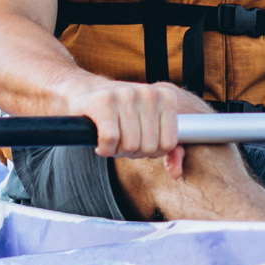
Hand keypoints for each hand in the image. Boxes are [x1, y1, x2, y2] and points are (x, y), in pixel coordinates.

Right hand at [60, 79, 212, 178]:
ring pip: (129, 145)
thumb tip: (176, 173)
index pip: (168, 144)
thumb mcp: (152, 125)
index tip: (140, 142)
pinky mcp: (103, 101)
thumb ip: (169, 147)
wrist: (88, 91)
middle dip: (133, 151)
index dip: (152, 151)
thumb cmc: (124, 114)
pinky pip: (110, 139)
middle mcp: (149, 93)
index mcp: (167, 97)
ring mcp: (126, 94)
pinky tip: (100, 142)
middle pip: (148, 147)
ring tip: (112, 139)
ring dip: (117, 151)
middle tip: (122, 140)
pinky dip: (104, 148)